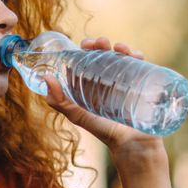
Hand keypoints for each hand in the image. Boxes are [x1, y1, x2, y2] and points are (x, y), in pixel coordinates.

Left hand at [42, 37, 163, 155]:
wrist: (132, 144)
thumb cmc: (104, 131)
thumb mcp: (78, 115)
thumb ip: (60, 101)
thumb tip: (46, 78)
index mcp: (91, 83)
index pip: (87, 59)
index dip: (86, 49)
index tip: (85, 45)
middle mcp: (108, 79)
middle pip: (104, 54)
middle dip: (101, 44)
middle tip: (100, 43)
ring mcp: (125, 80)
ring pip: (122, 56)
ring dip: (120, 47)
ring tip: (119, 48)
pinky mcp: (141, 83)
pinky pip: (140, 65)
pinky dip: (137, 56)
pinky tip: (135, 56)